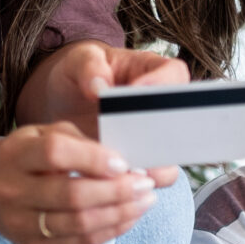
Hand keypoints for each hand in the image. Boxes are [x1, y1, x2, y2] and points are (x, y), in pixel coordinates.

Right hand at [0, 122, 156, 243]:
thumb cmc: (32, 154)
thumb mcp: (50, 134)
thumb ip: (88, 143)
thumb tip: (137, 162)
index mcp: (16, 154)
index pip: (56, 155)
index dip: (93, 159)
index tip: (124, 162)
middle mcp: (12, 190)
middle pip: (71, 195)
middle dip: (117, 191)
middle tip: (145, 184)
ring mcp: (19, 222)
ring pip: (78, 224)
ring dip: (120, 214)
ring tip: (145, 201)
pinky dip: (109, 232)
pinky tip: (128, 218)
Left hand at [16, 39, 191, 181]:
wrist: (62, 101)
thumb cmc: (77, 73)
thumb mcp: (77, 61)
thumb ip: (89, 66)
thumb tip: (99, 87)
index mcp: (151, 71)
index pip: (174, 73)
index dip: (163, 84)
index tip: (135, 94)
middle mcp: (159, 107)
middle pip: (183, 121)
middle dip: (169, 133)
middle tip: (146, 139)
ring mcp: (150, 138)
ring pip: (171, 156)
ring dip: (157, 165)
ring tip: (136, 169)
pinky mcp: (136, 162)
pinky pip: (147, 177)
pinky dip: (136, 182)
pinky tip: (118, 182)